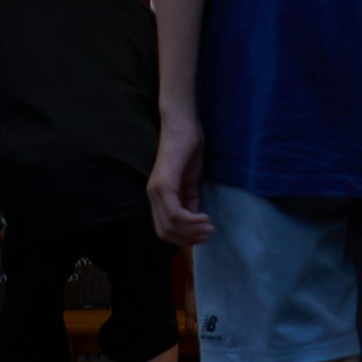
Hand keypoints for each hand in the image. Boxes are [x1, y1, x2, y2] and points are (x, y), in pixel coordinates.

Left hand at [150, 110, 210, 248]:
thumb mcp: (190, 181)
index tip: (203, 236)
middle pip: (165, 233)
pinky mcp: (164, 182)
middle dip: (188, 239)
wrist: (183, 122)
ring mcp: (156, 189)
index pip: (164, 229)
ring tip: (208, 227)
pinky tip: (204, 217)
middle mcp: (153, 195)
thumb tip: (194, 224)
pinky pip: (174, 212)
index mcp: (158, 196)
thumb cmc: (188, 147)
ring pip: (169, 225)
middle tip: (208, 234)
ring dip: (191, 232)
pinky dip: (190, 221)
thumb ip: (190, 201)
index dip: (183, 239)